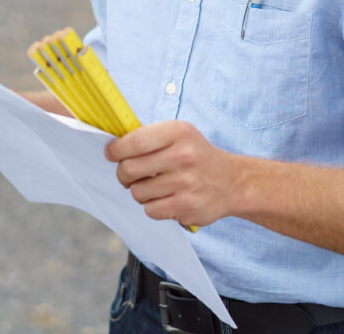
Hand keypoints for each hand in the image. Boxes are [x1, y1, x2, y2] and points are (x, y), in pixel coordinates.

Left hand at [104, 120, 235, 227]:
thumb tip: (113, 148)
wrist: (232, 182)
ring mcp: (186, 183)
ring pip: (137, 192)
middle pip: (130, 169)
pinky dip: (152, 206)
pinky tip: (164, 198)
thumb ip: (150, 137)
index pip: (135, 141)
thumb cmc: (196, 155)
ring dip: (139, 191)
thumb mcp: (180, 134)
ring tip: (151, 186)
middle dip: (123, 174)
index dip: (116, 150)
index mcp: (179, 133)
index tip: (111, 154)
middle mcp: (183, 156)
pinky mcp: (187, 206)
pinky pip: (150, 210)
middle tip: (128, 174)